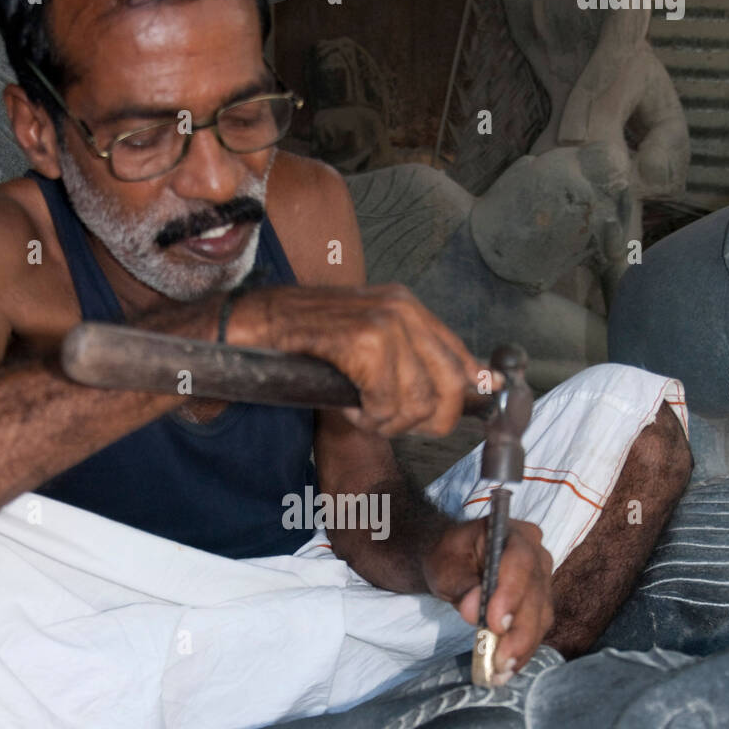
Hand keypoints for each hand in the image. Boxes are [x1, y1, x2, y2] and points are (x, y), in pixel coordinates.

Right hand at [237, 282, 501, 436]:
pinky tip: (348, 406)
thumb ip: (411, 361)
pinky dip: (367, 416)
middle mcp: (405, 310)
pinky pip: (386, 402)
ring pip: (417, 402)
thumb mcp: (368, 342)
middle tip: (390, 421)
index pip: (462, 361)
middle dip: (424, 420)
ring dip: (387, 421)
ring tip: (360, 410)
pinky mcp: (365, 342)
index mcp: (410, 307)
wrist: (261, 325)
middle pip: (451, 388)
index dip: (458, 401)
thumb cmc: (310, 340)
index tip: (436, 421)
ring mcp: (387, 323)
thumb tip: (466, 390)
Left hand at [421, 518, 553, 679]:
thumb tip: (473, 611)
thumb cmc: (449, 559)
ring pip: (541, 615)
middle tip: (501, 659)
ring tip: (502, 670)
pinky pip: (538, 628)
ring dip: (523, 646)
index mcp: (513, 534)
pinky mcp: (541, 603)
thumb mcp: (444, 566)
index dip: (511, 594)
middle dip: (519, 630)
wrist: (455, 563)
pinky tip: (508, 669)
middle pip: (536, 593)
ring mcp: (543, 579)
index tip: (495, 623)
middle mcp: (537, 554)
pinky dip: (523, 650)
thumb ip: (460, 585)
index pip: (520, 562)